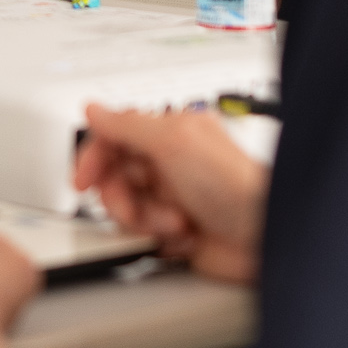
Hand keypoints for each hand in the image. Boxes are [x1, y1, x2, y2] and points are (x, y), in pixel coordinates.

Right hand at [72, 106, 268, 283]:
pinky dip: (158, 240)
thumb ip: (127, 124)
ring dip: (145, 220)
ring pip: (125, 210)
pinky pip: (142, 237)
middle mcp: (169, 166)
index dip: (94, 157)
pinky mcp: (175, 232)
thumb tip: (93, 108)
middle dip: (121, 196)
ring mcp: (171, 199)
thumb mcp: (174, 142)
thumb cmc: (234, 187)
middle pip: (113, 178)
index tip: (82, 178)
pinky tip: (183, 238)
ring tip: (174, 223)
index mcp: (170, 136)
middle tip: (135, 206)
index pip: (114, 138)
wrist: (264, 240)